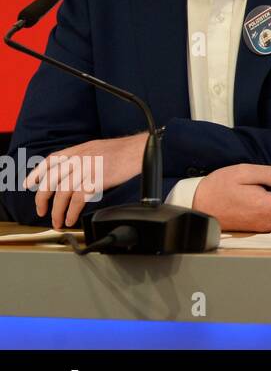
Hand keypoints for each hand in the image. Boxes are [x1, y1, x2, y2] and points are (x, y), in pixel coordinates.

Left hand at [24, 132, 147, 228]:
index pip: (50, 161)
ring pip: (62, 194)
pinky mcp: (96, 182)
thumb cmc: (123, 151)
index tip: (30, 184)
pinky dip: (71, 212)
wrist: (140, 151)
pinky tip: (70, 218)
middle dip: (42, 199)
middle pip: (52, 181)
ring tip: (57, 221)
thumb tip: (69, 172)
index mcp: (77, 150)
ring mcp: (86, 170)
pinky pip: (77, 201)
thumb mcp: (96, 148)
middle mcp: (78, 159)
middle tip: (42, 210)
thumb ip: (80, 157)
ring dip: (57, 212)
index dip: (37, 174)